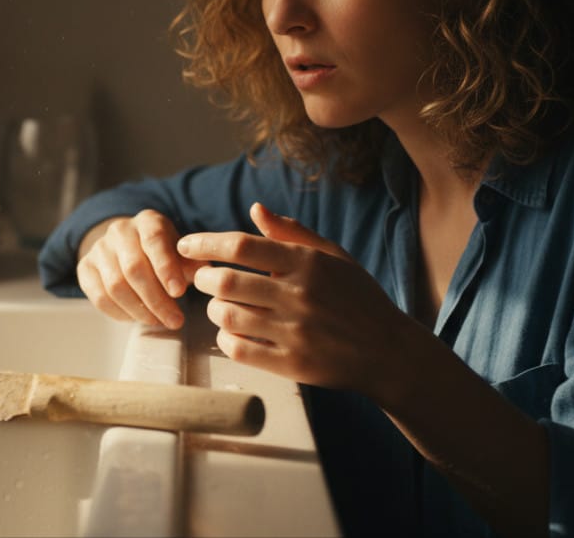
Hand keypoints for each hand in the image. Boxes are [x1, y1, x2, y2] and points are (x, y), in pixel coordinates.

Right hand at [76, 210, 207, 328]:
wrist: (126, 246)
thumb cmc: (161, 252)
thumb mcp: (180, 251)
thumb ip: (193, 263)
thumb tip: (207, 274)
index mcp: (147, 221)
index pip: (155, 241)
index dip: (166, 268)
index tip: (179, 293)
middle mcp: (120, 230)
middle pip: (134, 268)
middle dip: (156, 300)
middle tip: (174, 320)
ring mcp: (99, 248)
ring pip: (115, 285)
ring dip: (139, 310)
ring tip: (158, 321)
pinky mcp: (85, 267)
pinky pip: (99, 296)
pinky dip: (119, 313)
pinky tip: (137, 319)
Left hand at [177, 202, 414, 397]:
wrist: (389, 352)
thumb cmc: (357, 298)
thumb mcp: (333, 257)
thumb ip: (292, 233)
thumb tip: (255, 209)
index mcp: (307, 263)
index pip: (241, 246)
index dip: (205, 243)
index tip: (185, 245)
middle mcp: (299, 295)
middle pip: (225, 281)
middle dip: (203, 278)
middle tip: (202, 279)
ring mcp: (295, 332)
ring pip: (227, 316)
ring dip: (213, 309)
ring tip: (218, 305)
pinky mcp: (292, 364)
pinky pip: (238, 349)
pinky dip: (225, 338)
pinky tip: (231, 332)